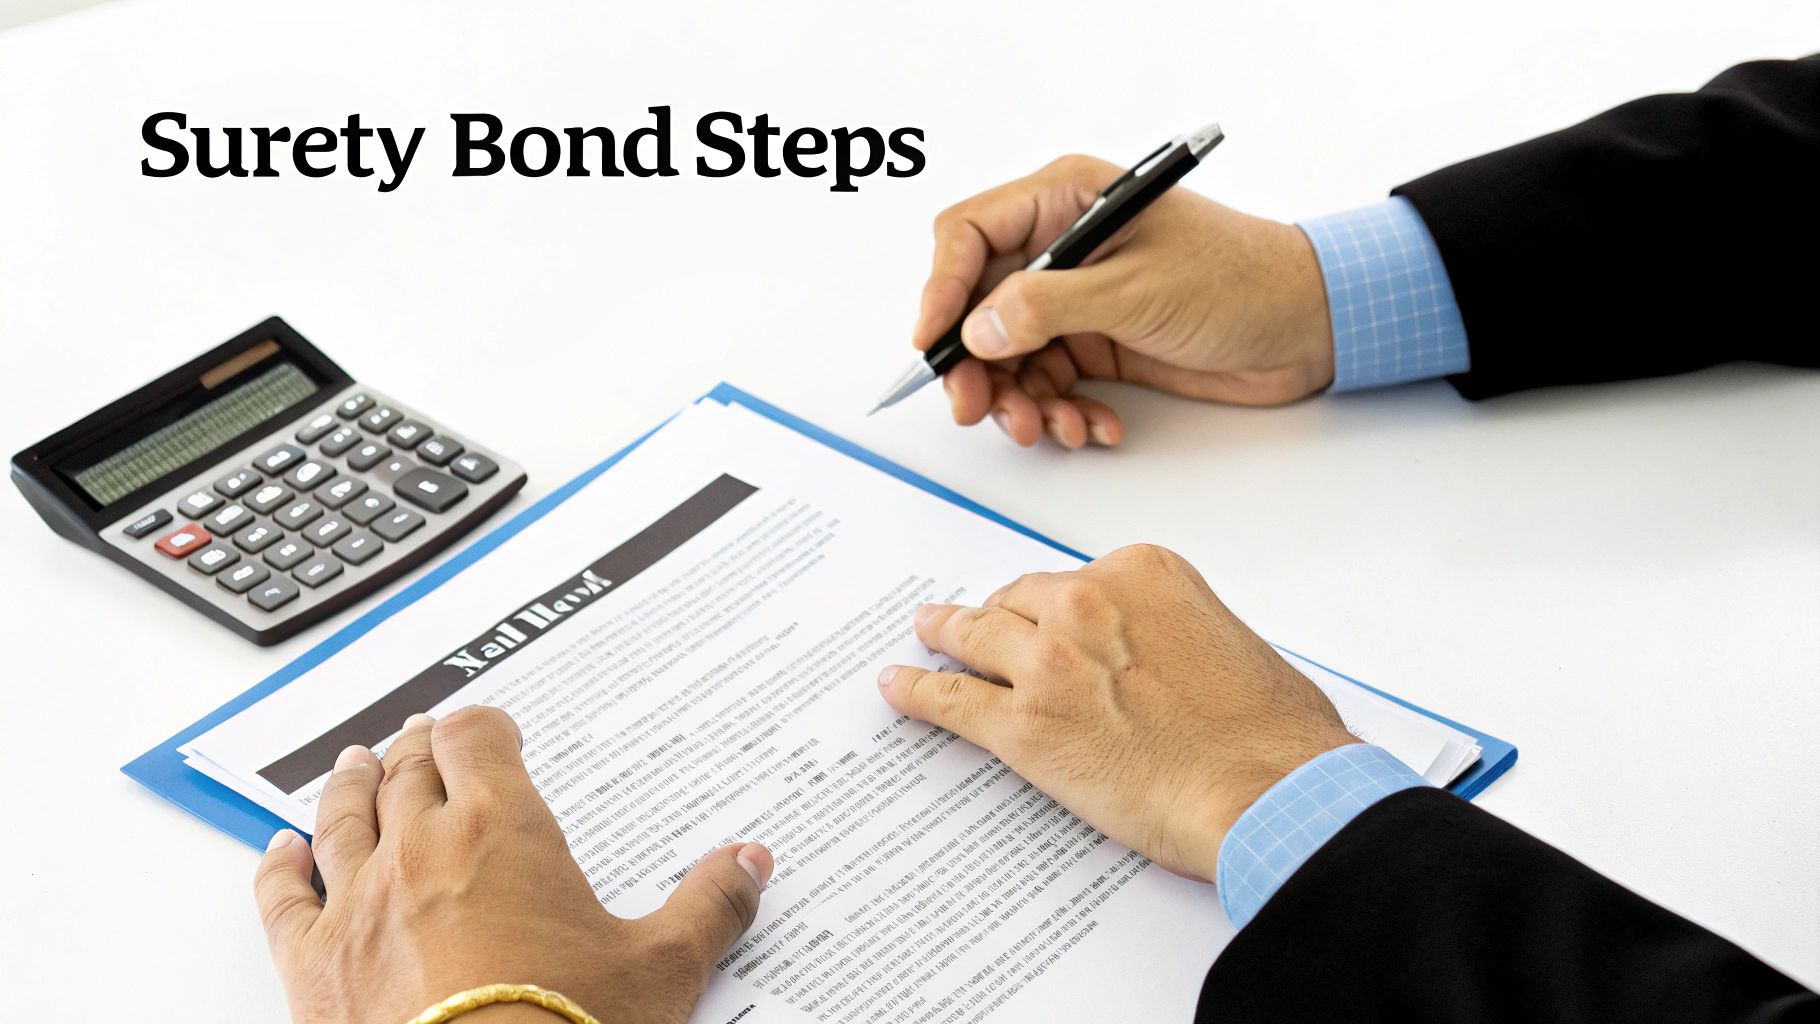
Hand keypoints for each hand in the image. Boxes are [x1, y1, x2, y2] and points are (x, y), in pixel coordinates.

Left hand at [253, 707, 772, 1023]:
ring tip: (354, 765)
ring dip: (349, 785)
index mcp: (503, 828)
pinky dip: (278, 868)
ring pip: (342, 819)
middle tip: (423, 738)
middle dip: (419, 749)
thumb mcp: (663, 969)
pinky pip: (283, 900)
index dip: (483, 725)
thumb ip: (711, 905)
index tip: (492, 729)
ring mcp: (358, 905)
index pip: (477, 739)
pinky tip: (278, 850)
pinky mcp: (313, 966)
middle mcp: (421, 849)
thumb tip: (750, 863)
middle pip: (409, 770)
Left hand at [876, 544, 1355, 881]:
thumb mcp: (1229, 640)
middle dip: (1003, 616)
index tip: (1051, 619)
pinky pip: (952, 699)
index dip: (1059, 608)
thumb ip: (1175, 632)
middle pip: (1021, 601)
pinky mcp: (1022, 725)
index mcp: (1142, 573)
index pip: (1077, 580)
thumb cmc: (1271, 731)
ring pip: (976, 636)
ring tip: (927, 633)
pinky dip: (919, 692)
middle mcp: (1086, 603)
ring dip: (946, 634)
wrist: (1266, 790)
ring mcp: (1048, 662)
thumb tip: (1159, 661)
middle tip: (980, 624)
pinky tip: (901, 687)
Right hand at [914, 155, 1333, 446]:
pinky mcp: (1099, 344)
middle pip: (979, 306)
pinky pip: (1052, 383)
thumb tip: (978, 330)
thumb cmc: (1240, 279)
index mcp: (1066, 200)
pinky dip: (1063, 413)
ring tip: (1049, 430)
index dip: (941, 290)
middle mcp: (1062, 248)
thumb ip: (1049, 307)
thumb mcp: (1137, 289)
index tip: (933, 346)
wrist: (1309, 325)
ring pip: (1011, 356)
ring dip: (1022, 401)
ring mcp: (1079, 299)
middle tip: (979, 411)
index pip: (969, 236)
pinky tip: (1094, 427)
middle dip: (976, 366)